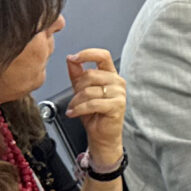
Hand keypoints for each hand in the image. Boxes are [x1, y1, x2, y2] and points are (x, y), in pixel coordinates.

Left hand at [64, 49, 126, 165]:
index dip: (87, 54)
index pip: (102, 55)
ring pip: (89, 90)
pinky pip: (92, 103)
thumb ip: (77, 73)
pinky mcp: (117, 106)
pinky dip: (79, 109)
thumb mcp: (81, 90)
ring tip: (74, 108)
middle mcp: (117, 82)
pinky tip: (74, 113)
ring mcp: (119, 94)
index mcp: (110, 75)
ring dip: (76, 101)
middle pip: (91, 74)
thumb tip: (70, 58)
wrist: (102, 135)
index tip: (74, 58)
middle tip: (74, 98)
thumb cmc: (94, 114)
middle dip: (77, 87)